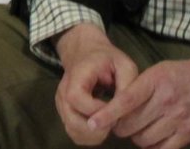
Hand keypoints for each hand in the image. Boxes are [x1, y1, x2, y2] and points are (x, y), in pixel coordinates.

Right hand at [54, 24, 139, 144]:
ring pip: (72, 130)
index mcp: (76, 75)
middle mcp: (63, 91)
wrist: (87, 54)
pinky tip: (102, 127)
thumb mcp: (124, 64)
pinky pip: (73, 133)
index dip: (97, 110)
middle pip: (71, 120)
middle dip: (96, 128)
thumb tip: (127, 110)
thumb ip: (128, 85)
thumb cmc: (108, 59)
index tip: (115, 110)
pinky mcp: (65, 113)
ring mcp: (61, 104)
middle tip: (114, 121)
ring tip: (110, 124)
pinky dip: (88, 137)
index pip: (77, 99)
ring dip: (93, 135)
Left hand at [87, 57, 189, 148]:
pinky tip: (153, 139)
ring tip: (140, 128)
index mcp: (156, 81)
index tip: (93, 123)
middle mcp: (166, 101)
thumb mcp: (160, 70)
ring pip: (144, 139)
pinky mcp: (189, 135)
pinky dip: (153, 147)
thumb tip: (116, 108)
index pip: (126, 101)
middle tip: (121, 124)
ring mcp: (179, 120)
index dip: (107, 115)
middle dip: (121, 128)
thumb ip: (139, 87)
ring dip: (137, 138)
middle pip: (132, 125)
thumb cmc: (184, 74)